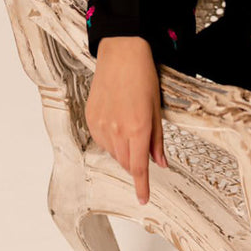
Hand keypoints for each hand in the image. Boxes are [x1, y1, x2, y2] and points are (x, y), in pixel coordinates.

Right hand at [85, 36, 167, 205]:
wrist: (121, 51)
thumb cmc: (143, 75)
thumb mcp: (157, 107)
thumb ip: (157, 138)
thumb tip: (160, 163)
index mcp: (138, 127)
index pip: (138, 167)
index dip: (142, 186)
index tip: (144, 198)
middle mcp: (117, 129)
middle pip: (125, 162)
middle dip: (135, 164)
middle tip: (143, 150)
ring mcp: (101, 124)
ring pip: (113, 153)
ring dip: (123, 151)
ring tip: (130, 128)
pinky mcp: (91, 118)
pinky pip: (101, 140)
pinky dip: (110, 141)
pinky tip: (116, 124)